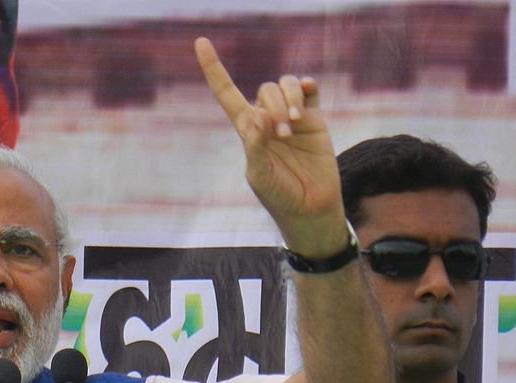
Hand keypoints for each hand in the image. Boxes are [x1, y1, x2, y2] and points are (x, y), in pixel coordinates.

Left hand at [194, 37, 345, 256]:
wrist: (311, 207)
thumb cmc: (278, 195)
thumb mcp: (259, 175)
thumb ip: (255, 147)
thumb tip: (258, 116)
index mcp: (248, 131)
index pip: (226, 94)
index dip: (214, 69)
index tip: (200, 43)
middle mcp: (267, 119)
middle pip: (264, 91)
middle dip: (274, 108)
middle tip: (283, 135)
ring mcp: (291, 116)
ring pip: (285, 86)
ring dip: (289, 101)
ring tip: (294, 126)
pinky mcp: (314, 118)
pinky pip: (309, 89)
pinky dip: (306, 85)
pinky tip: (307, 90)